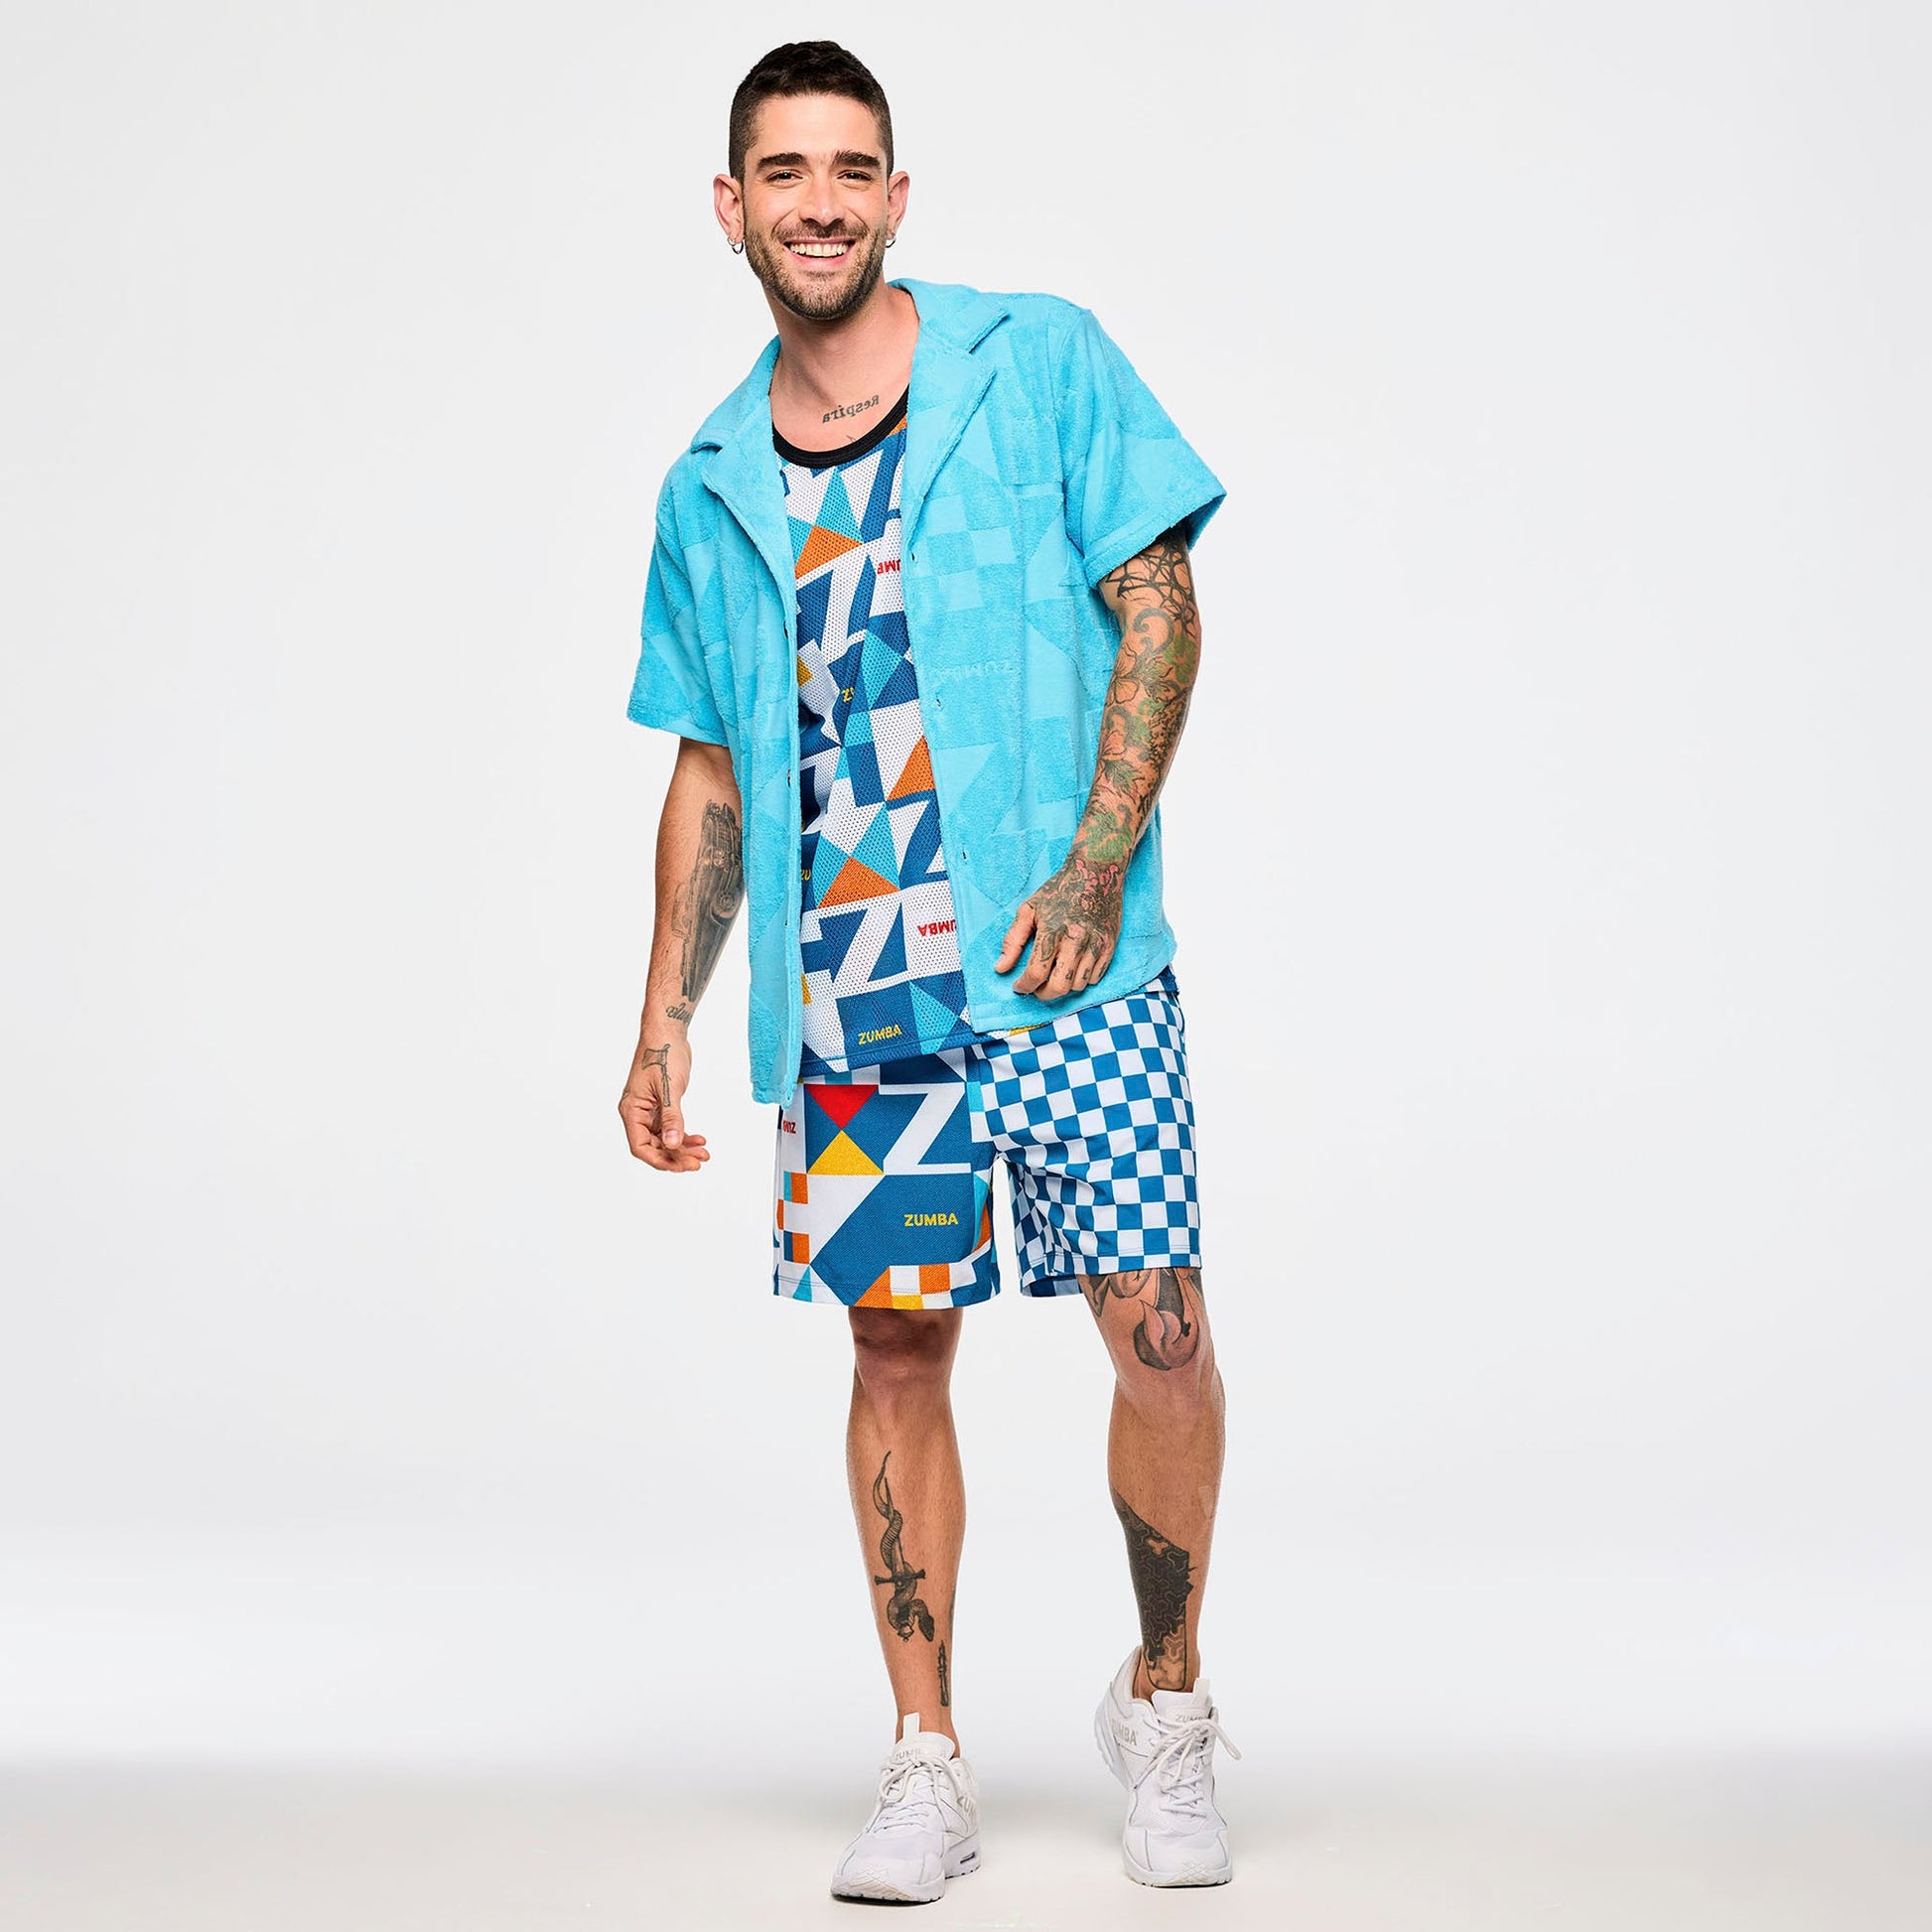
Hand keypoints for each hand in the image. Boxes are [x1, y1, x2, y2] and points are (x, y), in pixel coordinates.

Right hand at [618, 1035, 709, 1172]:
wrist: (668, 1033)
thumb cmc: (662, 1053)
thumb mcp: (669, 1088)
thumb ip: (672, 1118)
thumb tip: (673, 1144)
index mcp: (631, 1110)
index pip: (641, 1147)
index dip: (661, 1160)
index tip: (683, 1166)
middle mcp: (637, 1113)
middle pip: (654, 1146)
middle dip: (676, 1156)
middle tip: (699, 1161)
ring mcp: (649, 1110)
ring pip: (664, 1139)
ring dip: (683, 1148)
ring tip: (704, 1152)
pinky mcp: (661, 1105)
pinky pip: (671, 1128)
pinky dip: (684, 1135)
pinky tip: (699, 1139)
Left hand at [994, 851, 1125, 999]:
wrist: (1095, 871)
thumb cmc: (1059, 889)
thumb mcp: (1028, 909)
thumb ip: (1012, 940)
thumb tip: (1001, 968)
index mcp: (1052, 931)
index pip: (1036, 973)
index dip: (1024, 986)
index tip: (1019, 986)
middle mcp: (1076, 940)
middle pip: (1059, 987)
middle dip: (1043, 994)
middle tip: (1036, 988)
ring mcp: (1095, 944)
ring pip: (1078, 986)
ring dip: (1063, 987)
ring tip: (1054, 975)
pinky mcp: (1110, 945)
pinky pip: (1096, 977)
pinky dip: (1082, 979)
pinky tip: (1072, 967)